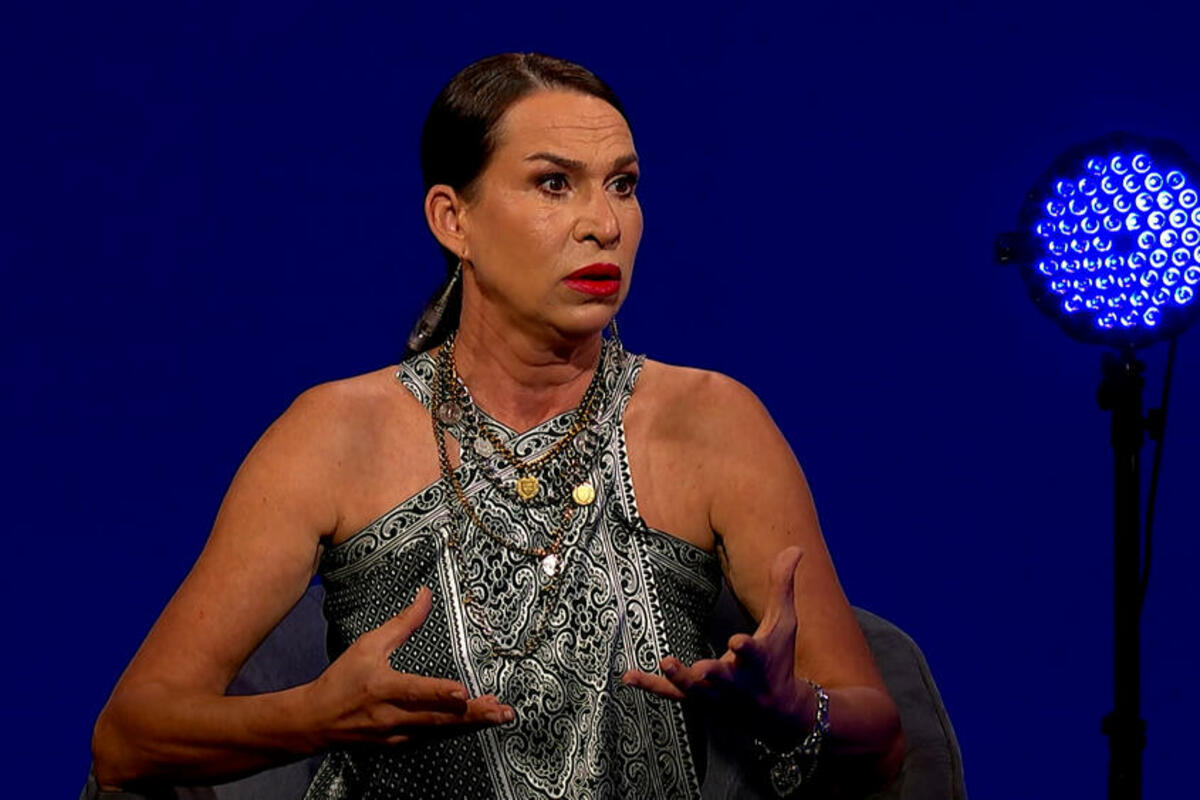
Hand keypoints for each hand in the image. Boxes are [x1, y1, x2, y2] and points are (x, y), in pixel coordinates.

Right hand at [307, 586, 513, 746]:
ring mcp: (397, 735)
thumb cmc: (341, 679)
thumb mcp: (368, 645)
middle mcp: (392, 716)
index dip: (439, 693)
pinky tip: (474, 722)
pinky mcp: (398, 745)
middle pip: (438, 718)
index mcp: (384, 689)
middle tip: (500, 711)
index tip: (463, 692)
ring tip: (498, 716)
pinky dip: (454, 729)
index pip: (416, 692)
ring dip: (470, 723)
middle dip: (472, 715)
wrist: (315, 721)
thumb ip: (402, 623)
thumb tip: (426, 595)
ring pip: (440, 730)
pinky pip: (431, 737)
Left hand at [621, 546, 815, 739]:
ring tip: (665, 663)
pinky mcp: (700, 701)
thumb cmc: (779, 660)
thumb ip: (782, 585)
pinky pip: (672, 695)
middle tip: (702, 668)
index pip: (753, 653)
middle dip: (713, 674)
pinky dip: (651, 686)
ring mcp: (717, 695)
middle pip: (723, 678)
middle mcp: (738, 682)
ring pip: (696, 690)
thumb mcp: (784, 623)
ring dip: (679, 679)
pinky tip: (628, 676)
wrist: (780, 712)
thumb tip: (795, 547)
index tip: (737, 641)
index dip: (746, 648)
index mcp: (758, 660)